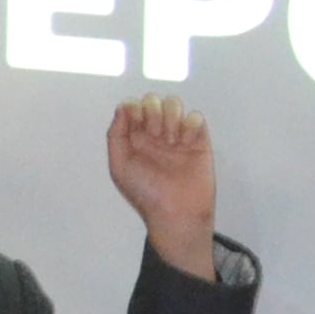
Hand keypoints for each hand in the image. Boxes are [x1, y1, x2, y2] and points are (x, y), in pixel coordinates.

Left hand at [109, 97, 222, 277]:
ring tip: (172, 141)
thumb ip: (116, 135)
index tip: (137, 124)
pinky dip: (190, 125)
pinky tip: (186, 143)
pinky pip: (195, 117)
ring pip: (174, 103)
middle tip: (154, 134)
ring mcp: (177, 136)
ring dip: (171, 117)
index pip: (133, 106)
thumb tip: (123, 107)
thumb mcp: (119, 167)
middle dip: (153, 112)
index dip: (134, 109)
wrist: (177, 213)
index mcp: (135, 138)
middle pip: (153, 100)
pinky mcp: (198, 141)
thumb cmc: (146, 194)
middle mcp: (155, 134)